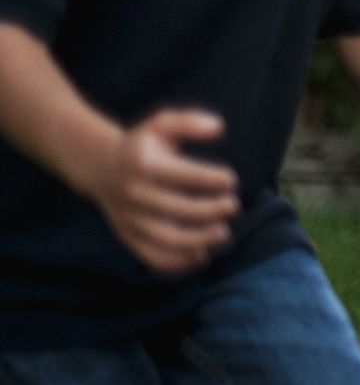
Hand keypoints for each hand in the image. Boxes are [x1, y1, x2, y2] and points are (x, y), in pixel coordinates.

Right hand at [81, 109, 239, 275]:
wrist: (100, 166)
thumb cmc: (142, 144)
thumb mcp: (161, 124)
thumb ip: (189, 122)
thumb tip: (218, 127)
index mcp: (145, 165)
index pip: (184, 176)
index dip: (212, 180)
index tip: (230, 180)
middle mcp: (134, 194)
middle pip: (178, 209)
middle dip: (210, 210)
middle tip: (233, 206)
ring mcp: (129, 218)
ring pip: (164, 238)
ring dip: (198, 240)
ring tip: (223, 233)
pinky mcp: (128, 236)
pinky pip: (151, 256)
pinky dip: (177, 262)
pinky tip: (202, 256)